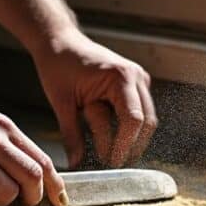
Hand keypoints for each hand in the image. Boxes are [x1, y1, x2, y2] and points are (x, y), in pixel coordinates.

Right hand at [0, 92, 64, 205]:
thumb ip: (2, 139)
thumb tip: (25, 166)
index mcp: (1, 126)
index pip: (42, 159)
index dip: (55, 183)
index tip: (60, 199)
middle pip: (33, 178)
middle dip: (33, 198)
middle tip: (22, 204)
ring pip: (8, 195)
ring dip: (0, 203)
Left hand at [33, 30, 157, 167]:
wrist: (60, 41)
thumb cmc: (59, 65)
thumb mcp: (61, 102)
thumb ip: (71, 134)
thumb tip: (76, 162)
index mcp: (120, 77)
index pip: (134, 119)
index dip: (125, 145)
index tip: (112, 163)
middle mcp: (135, 77)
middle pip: (146, 122)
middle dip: (132, 145)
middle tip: (113, 163)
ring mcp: (138, 80)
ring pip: (146, 119)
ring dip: (131, 138)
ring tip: (112, 154)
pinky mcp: (135, 85)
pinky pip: (139, 111)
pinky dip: (129, 127)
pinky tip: (115, 139)